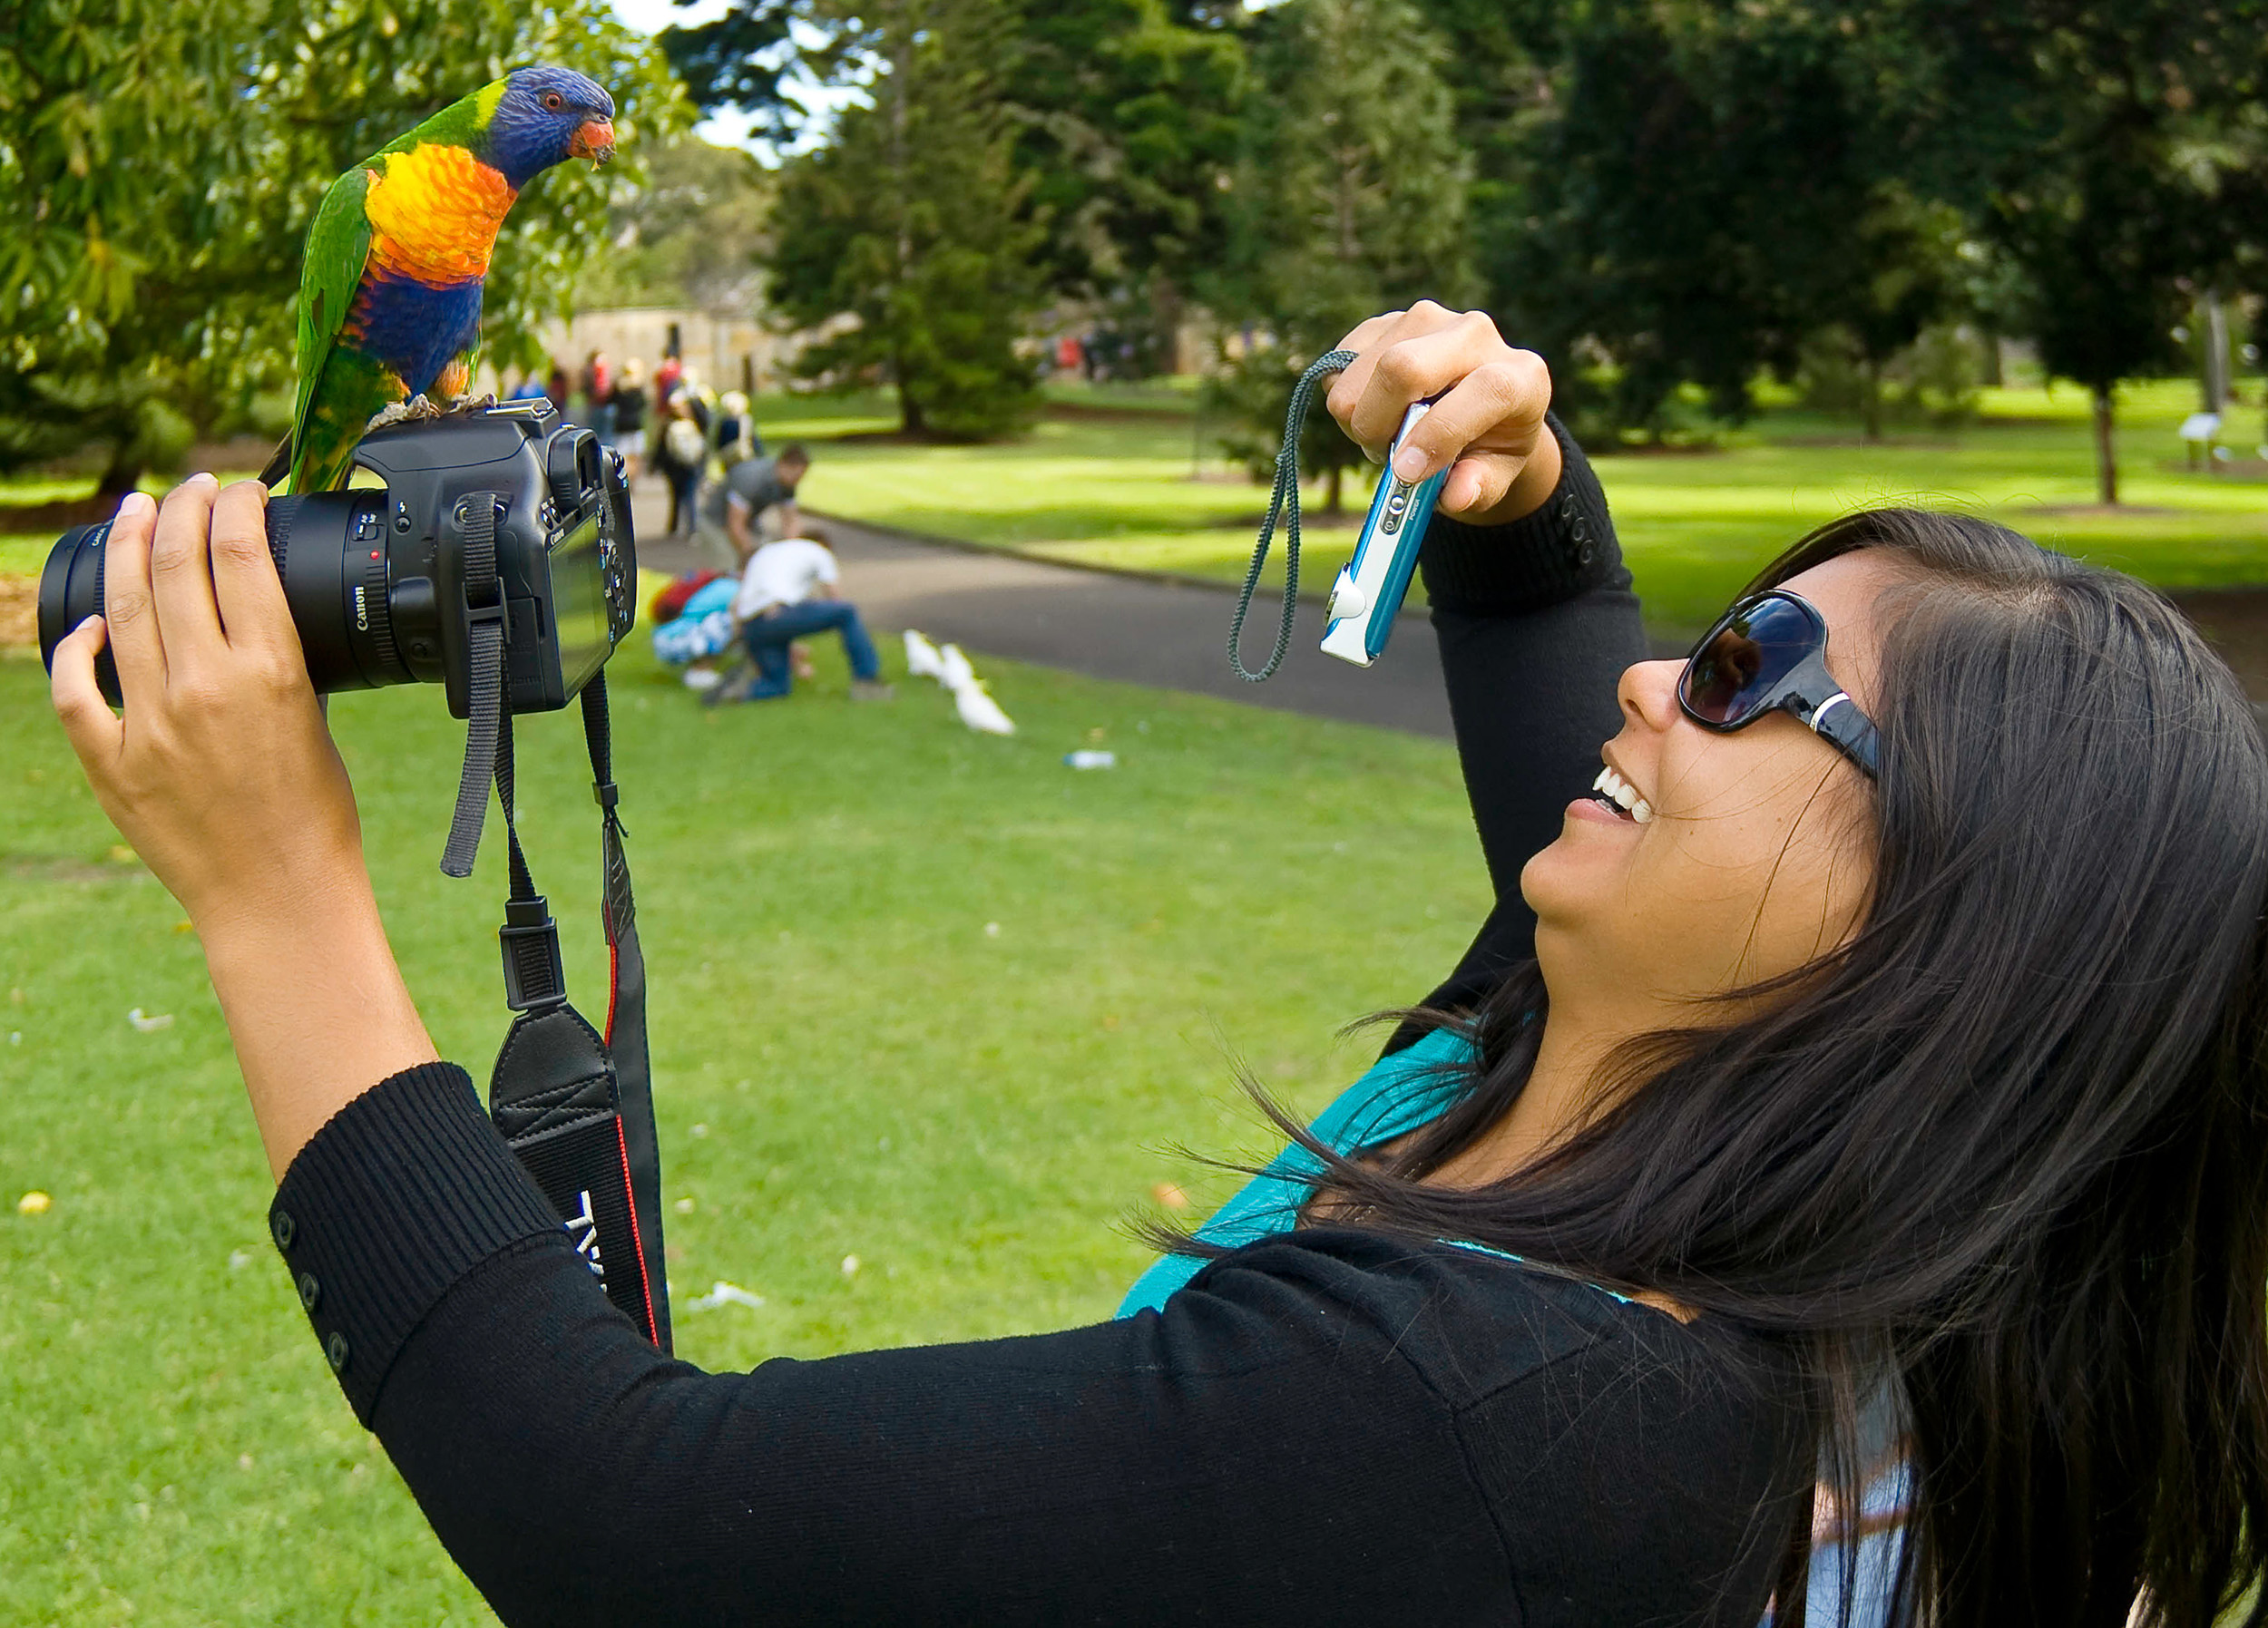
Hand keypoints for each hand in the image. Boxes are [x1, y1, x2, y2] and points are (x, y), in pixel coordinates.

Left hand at [49, 476, 435, 1177]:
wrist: (278, 899)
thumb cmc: (315, 819)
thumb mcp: (317, 722)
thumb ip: (279, 665)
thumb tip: (252, 610)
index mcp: (269, 672)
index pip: (240, 555)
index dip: (234, 506)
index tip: (238, 489)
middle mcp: (203, 685)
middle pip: (176, 564)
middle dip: (180, 509)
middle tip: (185, 488)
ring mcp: (150, 722)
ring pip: (122, 607)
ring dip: (128, 550)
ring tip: (134, 515)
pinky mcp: (112, 761)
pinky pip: (75, 690)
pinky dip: (77, 649)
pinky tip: (89, 626)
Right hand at [1323, 303, 1561, 527]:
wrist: (1475, 405)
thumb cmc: (1487, 445)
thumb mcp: (1495, 475)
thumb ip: (1480, 487)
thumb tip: (1456, 495)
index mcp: (1520, 374)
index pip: (1484, 390)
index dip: (1438, 435)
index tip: (1406, 472)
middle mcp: (1475, 332)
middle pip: (1402, 367)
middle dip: (1377, 425)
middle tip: (1385, 455)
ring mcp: (1427, 318)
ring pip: (1358, 375)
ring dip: (1360, 420)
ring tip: (1389, 434)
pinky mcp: (1385, 321)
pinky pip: (1338, 367)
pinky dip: (1348, 402)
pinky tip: (1378, 410)